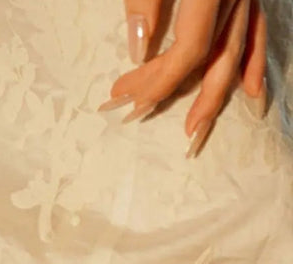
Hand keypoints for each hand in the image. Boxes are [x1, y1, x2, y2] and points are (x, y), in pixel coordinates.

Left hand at [100, 0, 267, 154]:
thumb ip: (145, 0)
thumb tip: (139, 47)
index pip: (190, 49)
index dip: (162, 80)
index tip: (130, 100)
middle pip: (213, 56)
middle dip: (185, 96)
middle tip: (149, 119)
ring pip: (237, 48)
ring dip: (220, 91)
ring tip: (200, 127)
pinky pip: (257, 27)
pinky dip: (255, 59)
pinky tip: (252, 90)